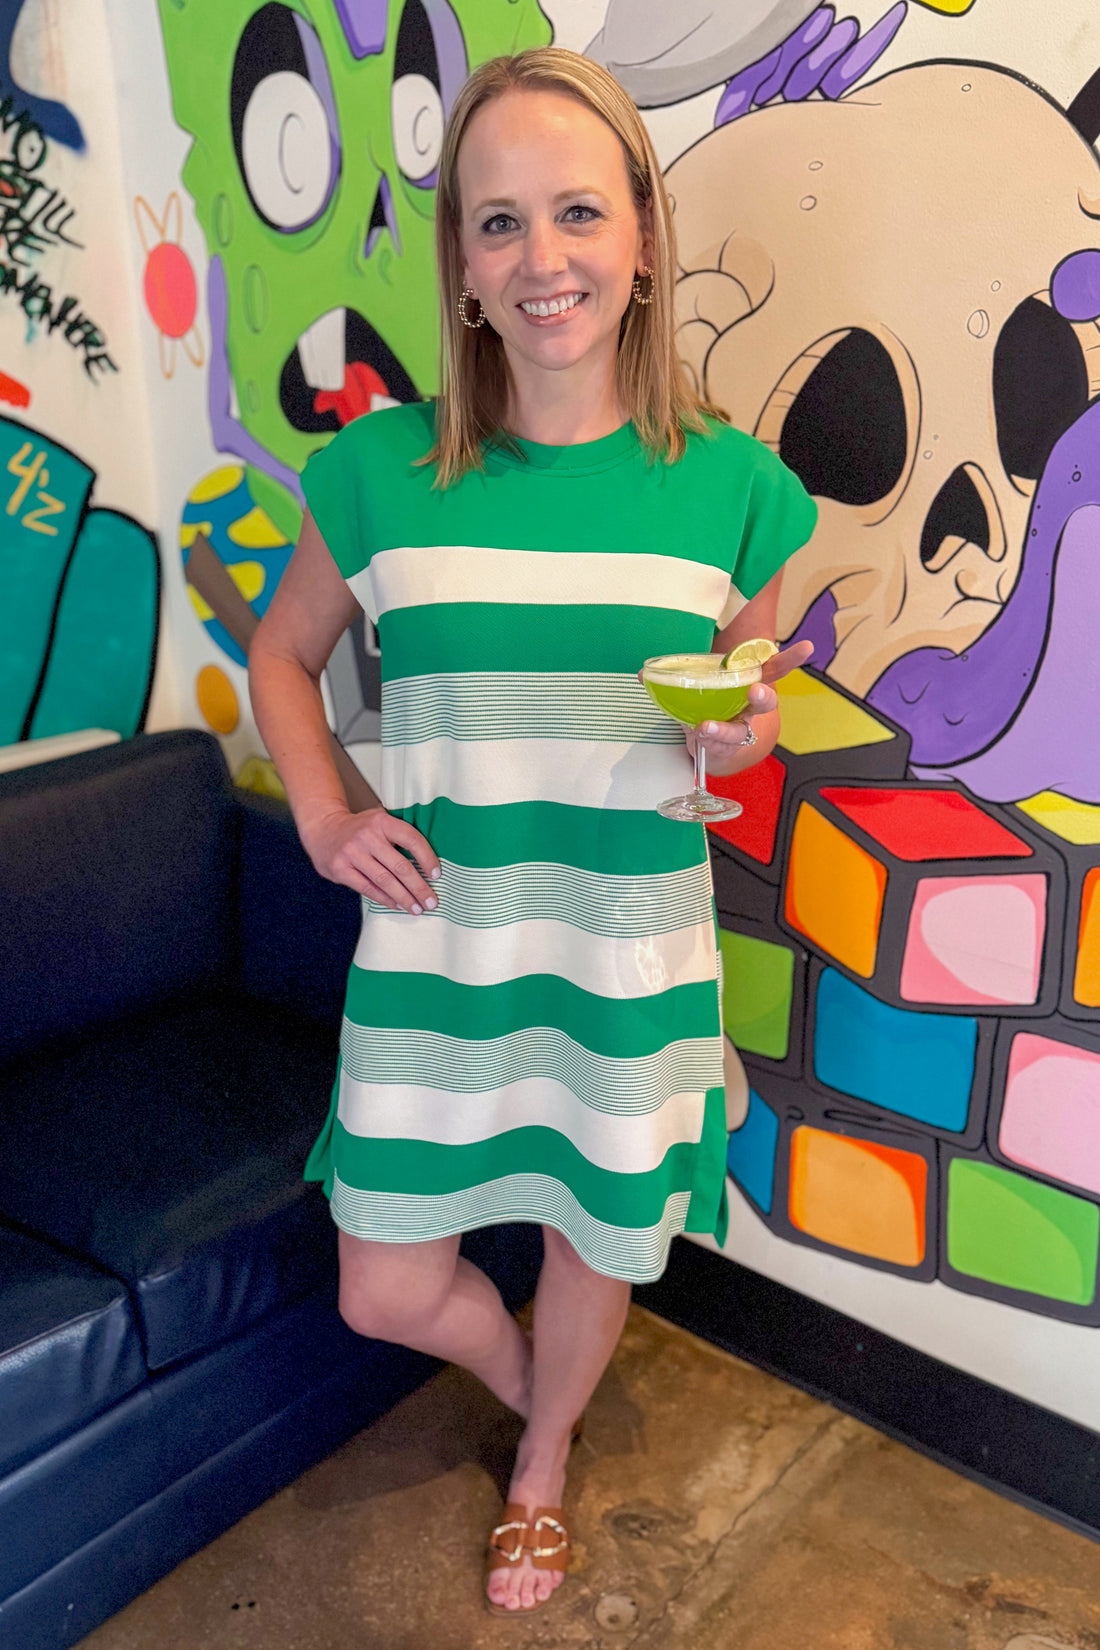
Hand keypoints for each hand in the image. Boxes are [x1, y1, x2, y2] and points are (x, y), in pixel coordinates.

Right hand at [302, 806, 440, 913]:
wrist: (322, 828)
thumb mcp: (378, 821)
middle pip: (400, 866)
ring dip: (404, 898)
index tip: (437, 875)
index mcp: (381, 821)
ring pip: (385, 881)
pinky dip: (384, 899)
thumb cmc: (359, 829)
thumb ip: (398, 835)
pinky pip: (368, 888)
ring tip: (416, 908)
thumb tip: (427, 863)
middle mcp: (367, 836)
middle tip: (431, 902)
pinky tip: (396, 905)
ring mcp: (352, 853)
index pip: (412, 840)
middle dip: (419, 887)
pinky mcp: (340, 869)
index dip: (427, 858)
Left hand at [693, 638, 813, 758]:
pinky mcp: (726, 750)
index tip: (807, 648)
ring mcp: (740, 731)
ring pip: (738, 732)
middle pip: (764, 702)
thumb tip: (653, 669)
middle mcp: (751, 710)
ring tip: (706, 726)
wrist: (720, 750)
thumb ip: (691, 675)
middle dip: (762, 696)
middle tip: (756, 691)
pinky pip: (717, 746)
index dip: (791, 659)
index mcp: (752, 686)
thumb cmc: (719, 707)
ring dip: (723, 730)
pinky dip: (705, 741)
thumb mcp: (710, 686)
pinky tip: (698, 735)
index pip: (774, 669)